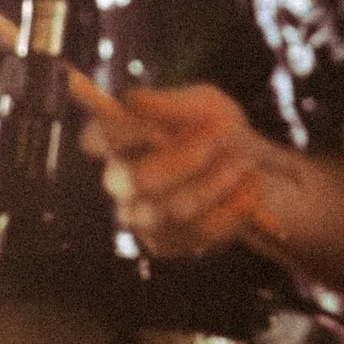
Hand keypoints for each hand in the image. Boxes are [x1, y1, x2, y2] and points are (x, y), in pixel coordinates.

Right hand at [80, 81, 283, 258]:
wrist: (246, 167)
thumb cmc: (214, 128)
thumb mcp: (204, 105)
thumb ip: (171, 104)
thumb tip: (132, 100)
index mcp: (120, 141)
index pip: (96, 137)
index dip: (120, 132)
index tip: (156, 127)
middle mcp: (121, 183)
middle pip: (137, 179)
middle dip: (186, 159)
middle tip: (218, 143)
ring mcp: (140, 219)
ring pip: (177, 207)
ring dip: (218, 182)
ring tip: (242, 163)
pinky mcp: (166, 244)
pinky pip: (202, 231)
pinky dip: (234, 205)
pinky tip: (248, 186)